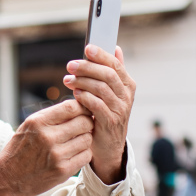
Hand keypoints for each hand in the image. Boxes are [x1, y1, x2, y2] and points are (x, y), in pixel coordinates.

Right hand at [0, 100, 93, 195]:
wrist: (9, 180)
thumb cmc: (20, 149)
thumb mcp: (29, 126)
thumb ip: (51, 116)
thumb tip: (78, 106)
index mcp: (38, 122)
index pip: (71, 107)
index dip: (82, 107)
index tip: (82, 112)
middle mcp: (47, 137)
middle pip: (84, 122)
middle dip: (87, 122)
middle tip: (84, 127)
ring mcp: (56, 155)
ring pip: (87, 139)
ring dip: (85, 139)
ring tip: (76, 141)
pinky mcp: (63, 170)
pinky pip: (86, 156)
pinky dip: (83, 154)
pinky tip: (74, 154)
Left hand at [64, 45, 135, 183]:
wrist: (108, 146)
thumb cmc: (107, 114)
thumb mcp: (112, 92)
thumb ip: (114, 71)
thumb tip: (116, 48)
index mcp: (128, 85)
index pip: (115, 65)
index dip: (101, 55)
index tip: (87, 48)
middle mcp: (126, 96)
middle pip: (108, 75)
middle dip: (87, 67)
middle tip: (70, 65)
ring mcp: (120, 110)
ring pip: (101, 88)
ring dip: (82, 82)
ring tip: (68, 80)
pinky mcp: (110, 122)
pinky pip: (97, 105)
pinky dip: (85, 97)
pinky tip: (75, 94)